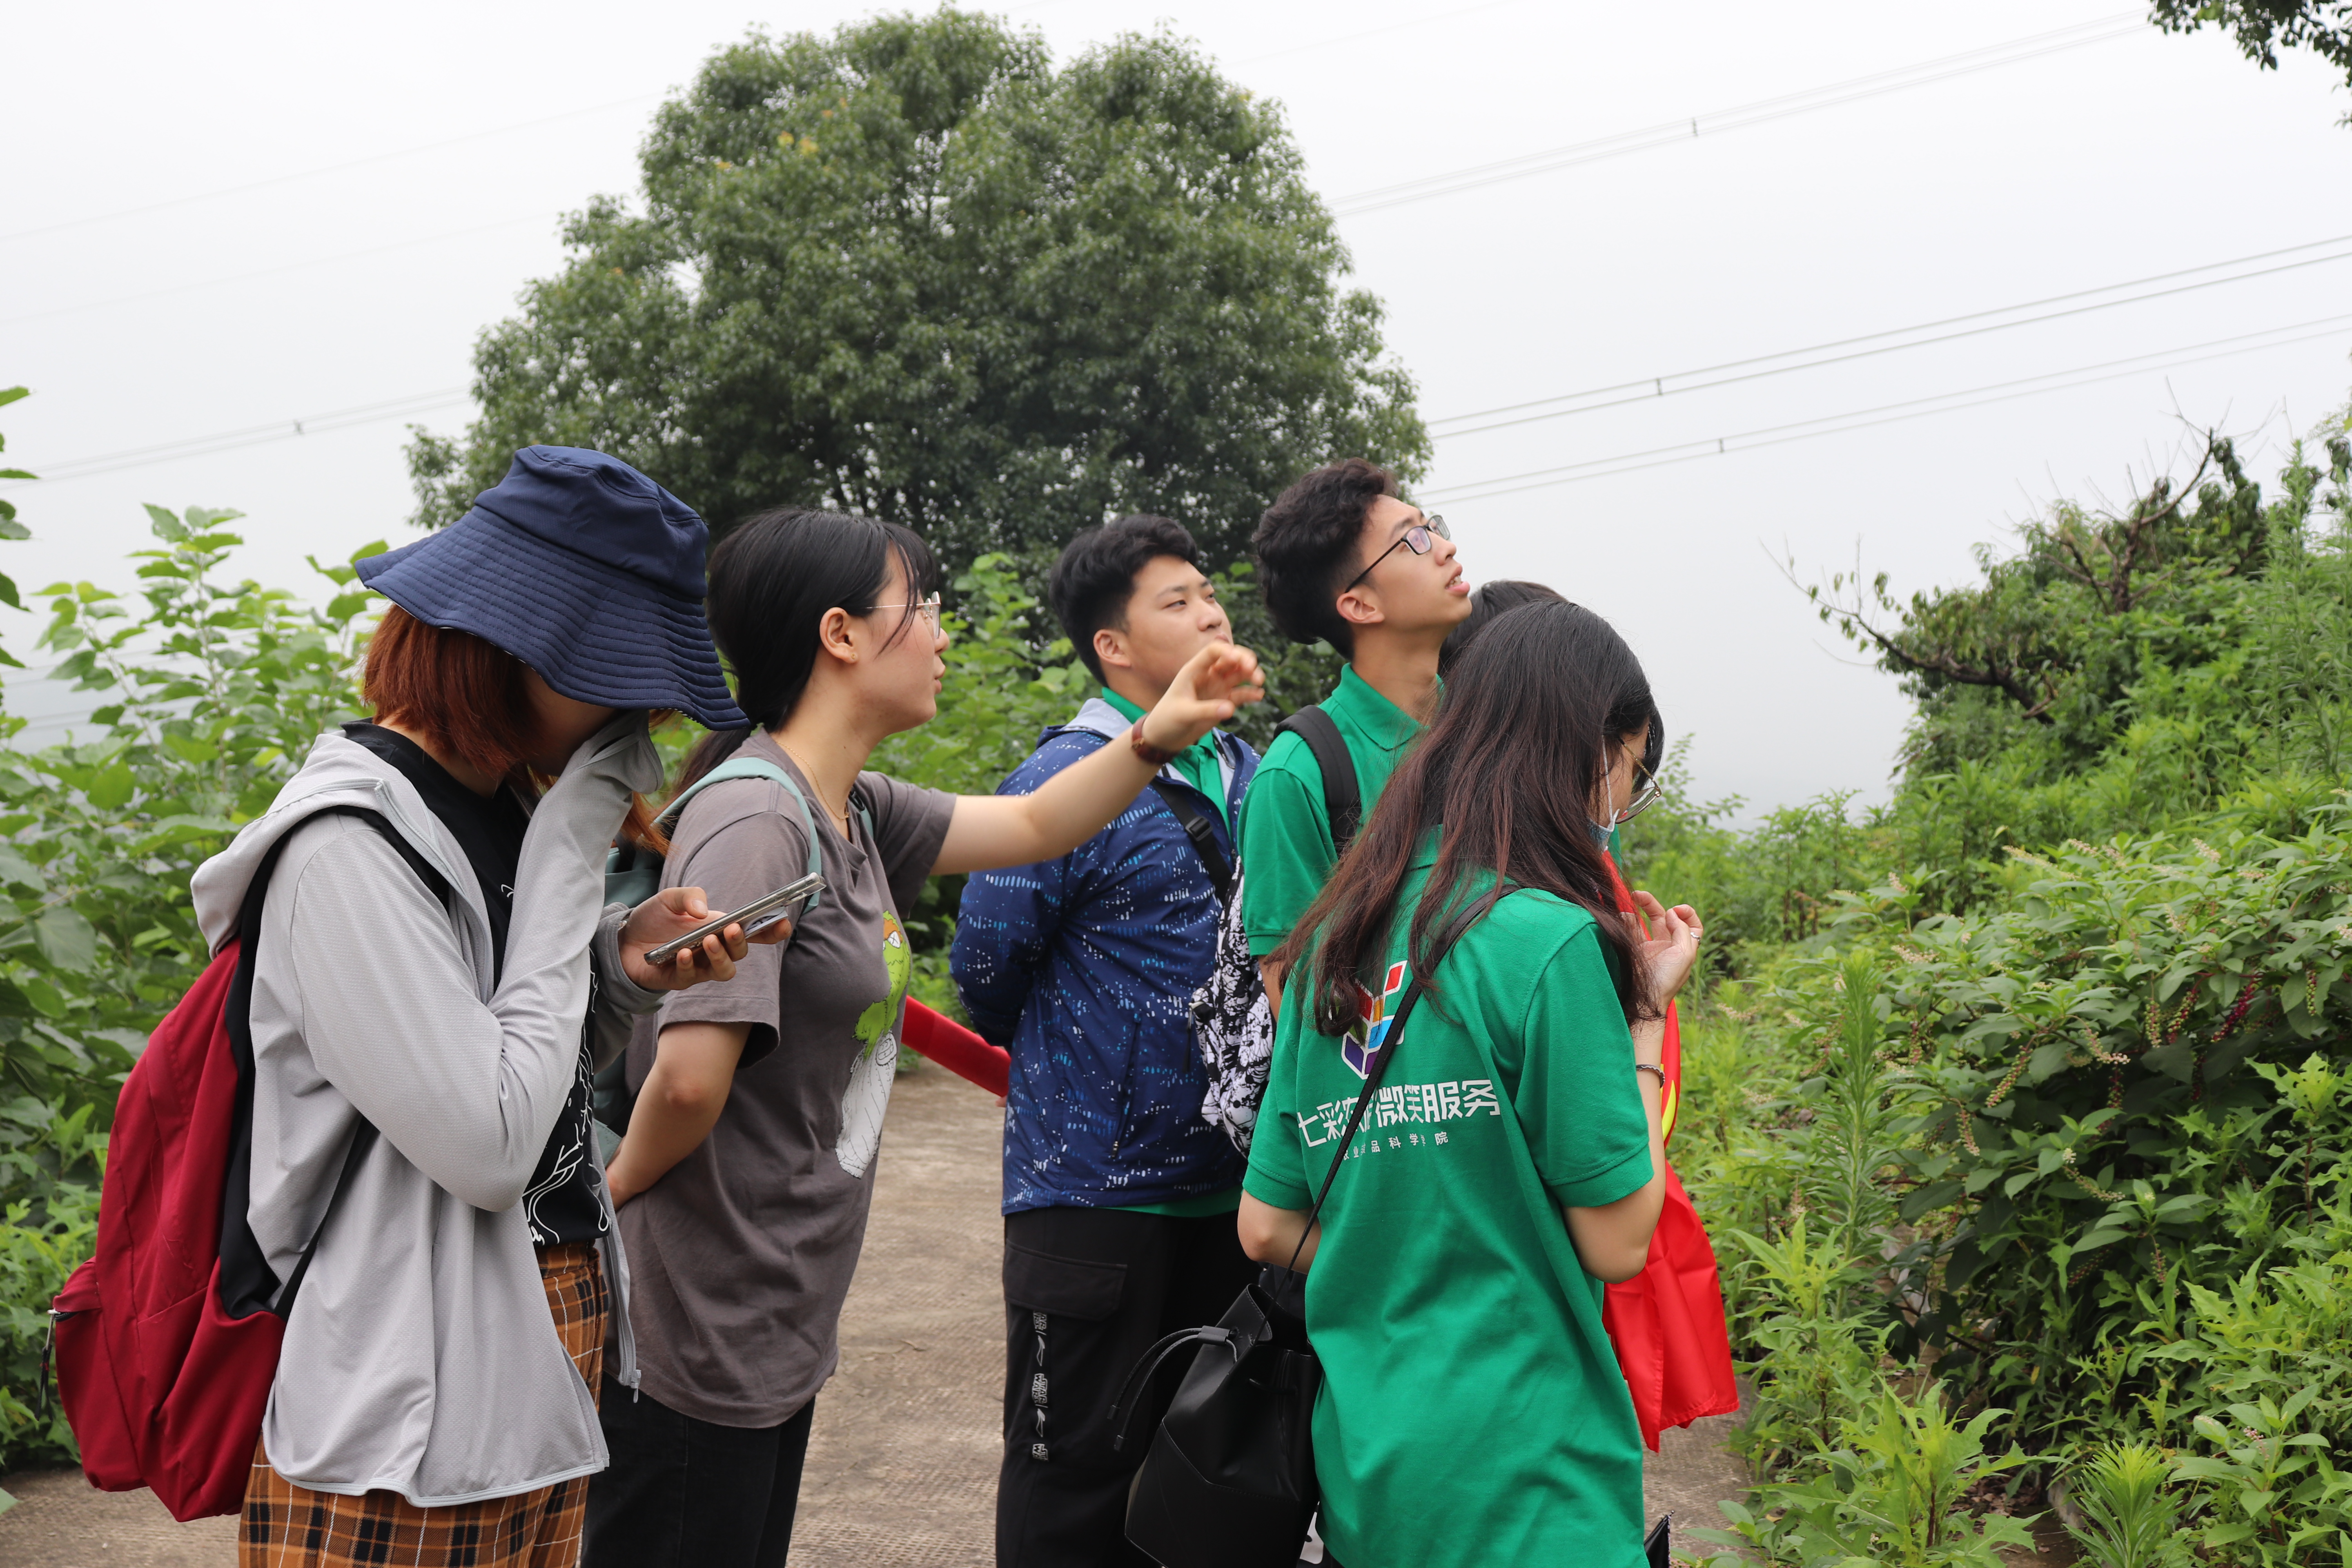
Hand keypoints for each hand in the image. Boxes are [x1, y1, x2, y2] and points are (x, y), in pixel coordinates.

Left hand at [618, 886, 791, 991]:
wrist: (622, 939)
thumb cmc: (652, 919)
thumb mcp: (669, 898)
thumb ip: (689, 896)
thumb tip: (705, 911)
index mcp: (719, 928)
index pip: (753, 933)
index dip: (772, 930)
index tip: (782, 923)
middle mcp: (714, 949)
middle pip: (740, 953)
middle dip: (740, 942)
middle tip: (730, 928)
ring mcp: (699, 966)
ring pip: (724, 972)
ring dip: (720, 957)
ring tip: (708, 942)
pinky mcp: (679, 979)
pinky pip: (692, 977)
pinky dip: (690, 965)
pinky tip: (682, 954)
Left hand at [1141, 641, 1264, 753]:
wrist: (1164, 737)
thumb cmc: (1167, 720)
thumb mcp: (1184, 714)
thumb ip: (1206, 710)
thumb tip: (1230, 709)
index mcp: (1194, 670)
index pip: (1213, 651)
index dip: (1227, 651)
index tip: (1236, 660)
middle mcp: (1208, 675)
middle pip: (1231, 659)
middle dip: (1244, 660)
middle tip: (1253, 670)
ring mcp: (1217, 688)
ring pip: (1238, 674)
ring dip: (1250, 675)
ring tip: (1259, 682)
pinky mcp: (1223, 702)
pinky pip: (1240, 694)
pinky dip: (1249, 693)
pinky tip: (1258, 696)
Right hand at [1628, 889, 1701, 1000]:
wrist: (1645, 999)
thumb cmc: (1668, 980)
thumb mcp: (1684, 955)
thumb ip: (1682, 930)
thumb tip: (1672, 912)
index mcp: (1684, 947)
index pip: (1691, 924)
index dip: (1686, 912)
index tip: (1674, 910)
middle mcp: (1667, 945)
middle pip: (1664, 917)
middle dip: (1651, 903)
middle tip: (1638, 894)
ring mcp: (1650, 948)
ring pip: (1643, 922)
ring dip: (1635, 911)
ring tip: (1628, 905)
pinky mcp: (1634, 951)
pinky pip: (1630, 931)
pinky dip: (1625, 921)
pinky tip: (1622, 917)